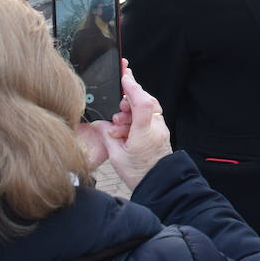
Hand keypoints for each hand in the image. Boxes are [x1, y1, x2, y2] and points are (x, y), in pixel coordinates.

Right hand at [87, 60, 171, 190]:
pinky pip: (149, 116)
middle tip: (119, 110)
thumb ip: (107, 136)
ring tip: (120, 125)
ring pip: (148, 107)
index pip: (143, 103)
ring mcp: (160, 128)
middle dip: (130, 99)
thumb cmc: (139, 173)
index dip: (133, 88)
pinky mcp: (160, 131)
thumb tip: (99, 124)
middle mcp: (156, 128)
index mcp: (144, 133)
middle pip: (146, 101)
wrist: (159, 183)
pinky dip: (137, 116)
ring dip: (132, 109)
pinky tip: (126, 128)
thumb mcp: (116, 156)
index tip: (124, 77)